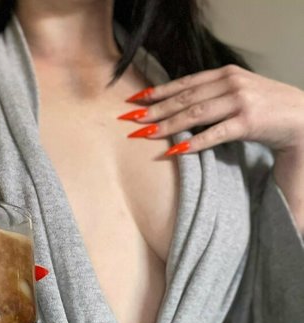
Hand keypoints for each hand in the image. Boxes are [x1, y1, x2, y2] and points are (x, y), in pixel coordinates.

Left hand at [119, 64, 303, 155]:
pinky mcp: (247, 122)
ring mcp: (239, 101)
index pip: (184, 83)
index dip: (158, 92)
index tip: (136, 100)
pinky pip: (215, 134)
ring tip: (146, 135)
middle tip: (132, 120)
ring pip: (195, 114)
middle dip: (155, 110)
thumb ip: (213, 94)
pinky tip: (176, 151)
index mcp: (225, 74)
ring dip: (168, 126)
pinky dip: (194, 143)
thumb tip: (181, 105)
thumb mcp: (238, 93)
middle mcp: (230, 83)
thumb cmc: (265, 108)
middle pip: (184, 98)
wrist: (300, 118)